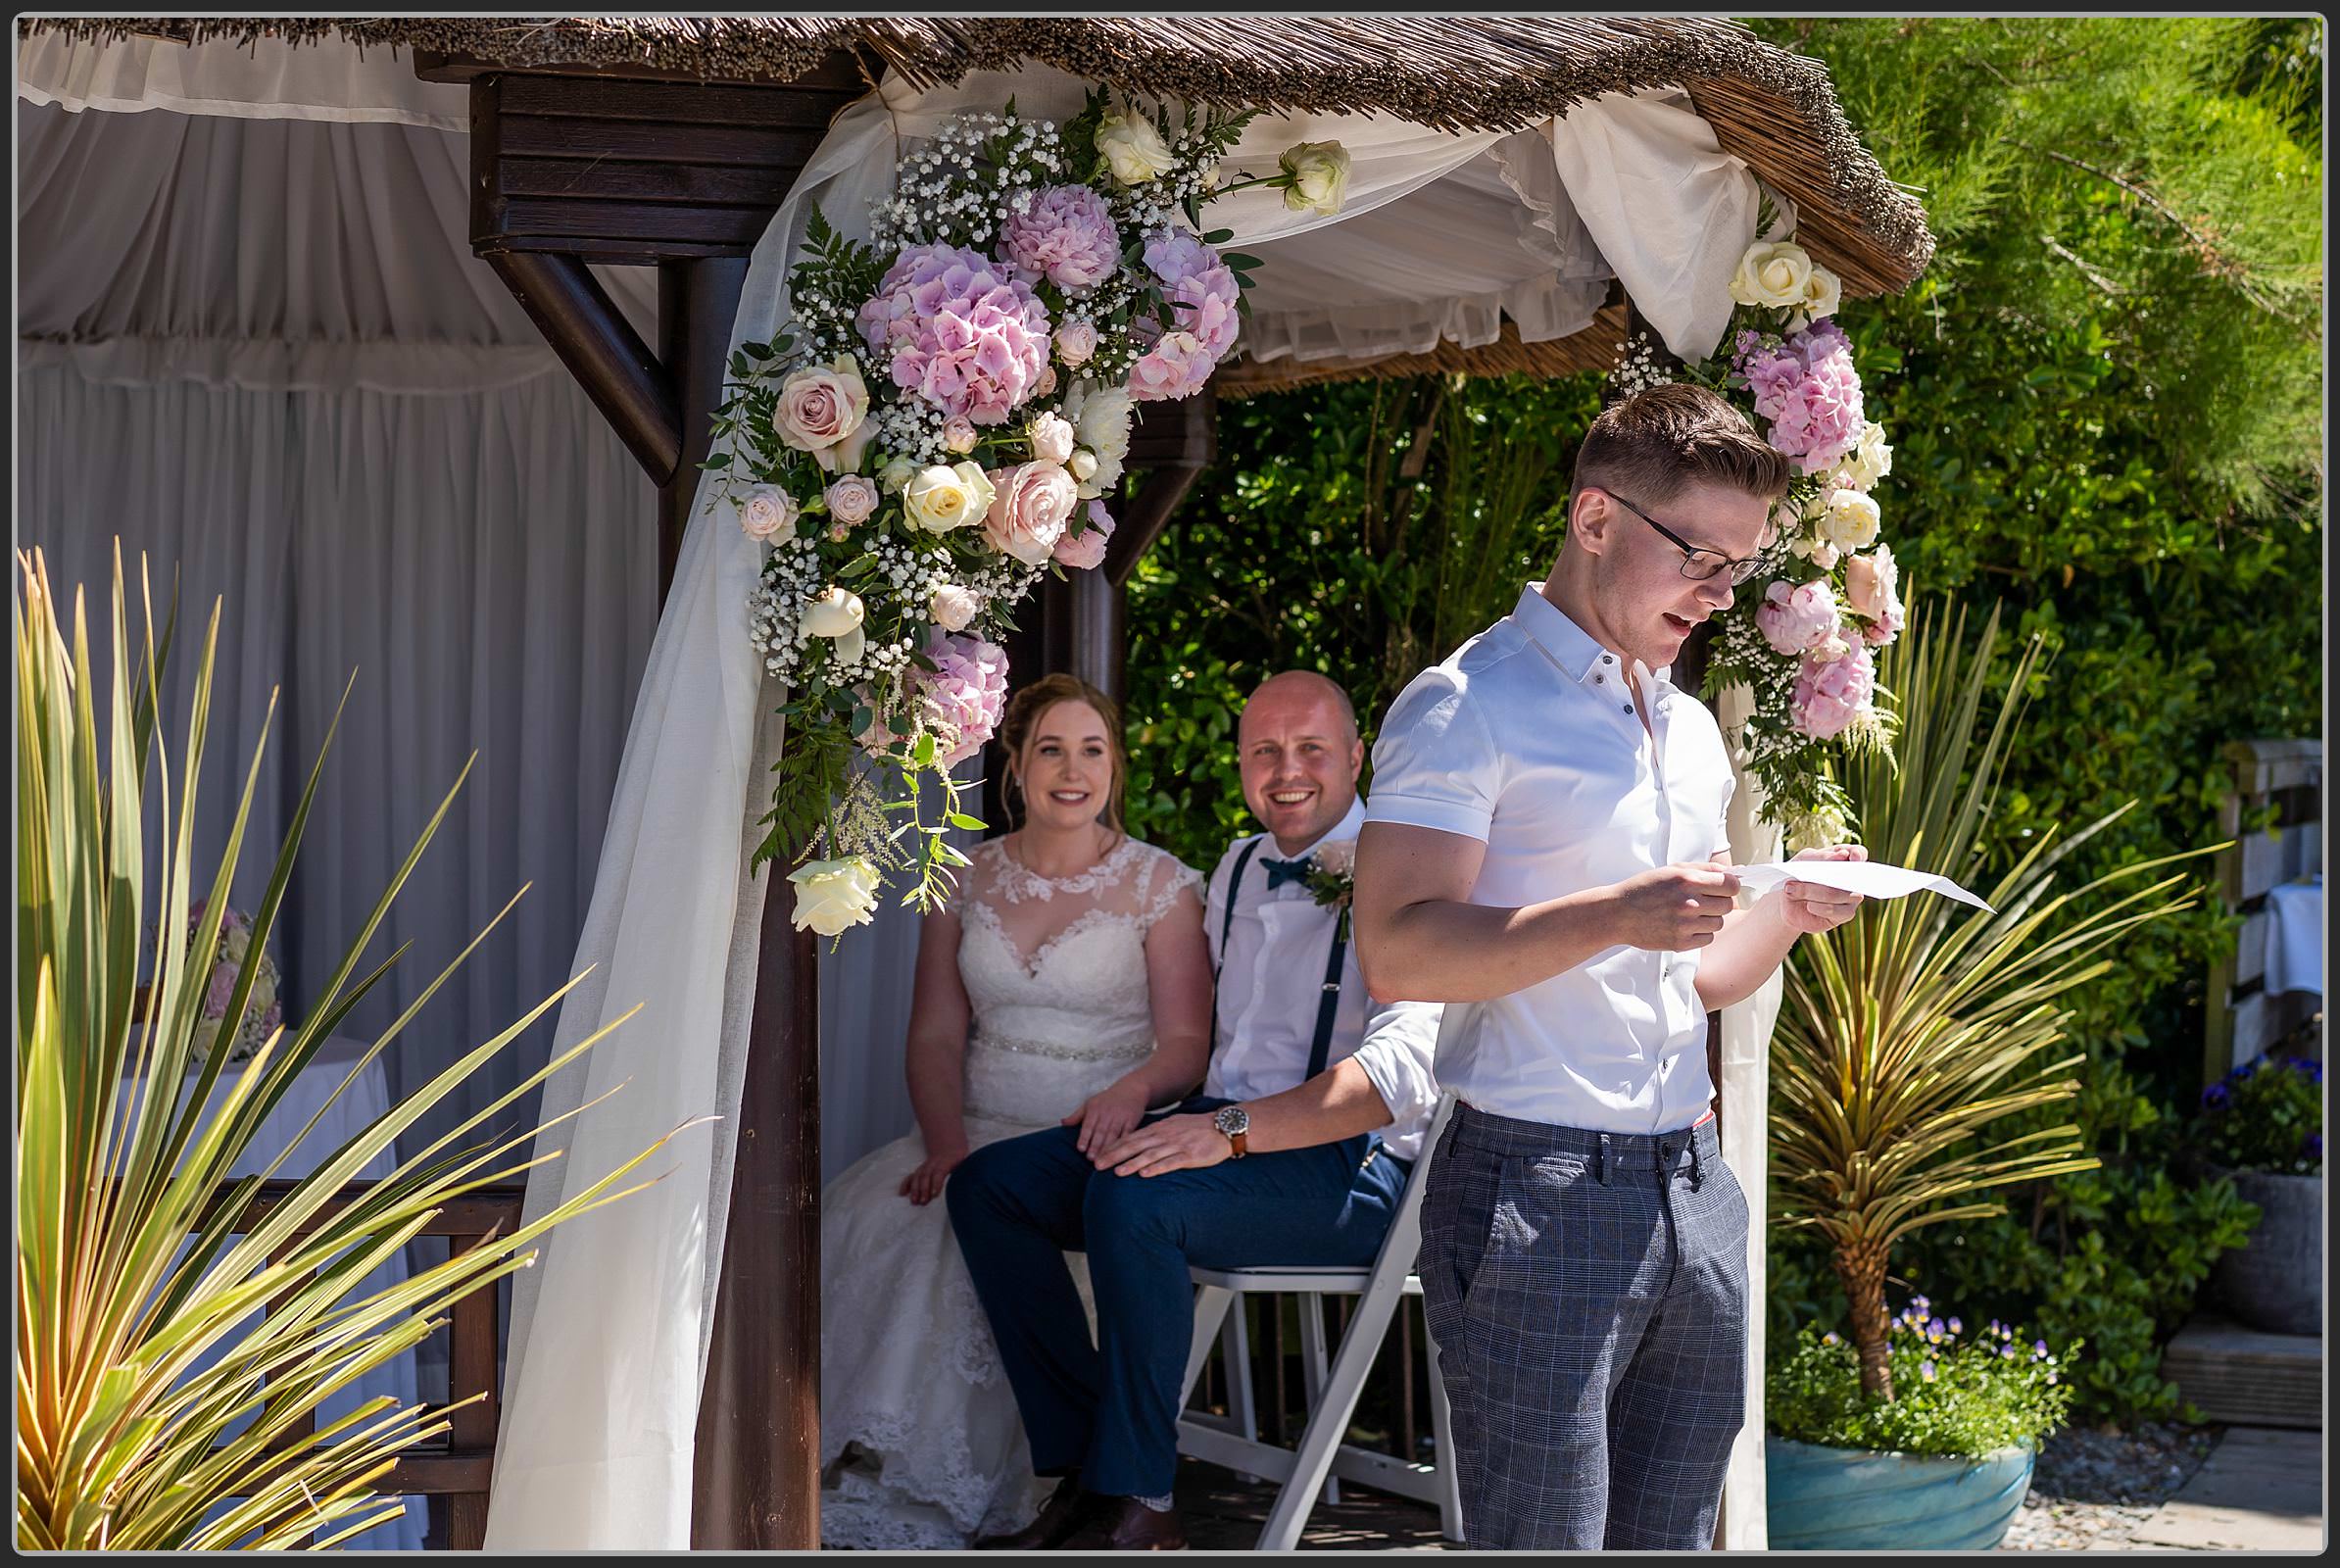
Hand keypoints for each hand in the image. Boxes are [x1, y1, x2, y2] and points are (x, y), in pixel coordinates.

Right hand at [899, 1138, 969, 1205]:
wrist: (950, 1148)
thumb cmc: (960, 1159)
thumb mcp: (967, 1162)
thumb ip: (967, 1171)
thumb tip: (971, 1184)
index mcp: (946, 1162)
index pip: (940, 1172)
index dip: (936, 1183)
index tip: (935, 1194)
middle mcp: (933, 1164)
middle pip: (926, 1175)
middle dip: (923, 1189)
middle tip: (923, 1201)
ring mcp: (925, 1167)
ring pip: (918, 1176)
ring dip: (915, 1189)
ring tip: (914, 1201)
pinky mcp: (920, 1170)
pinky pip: (911, 1176)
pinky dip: (906, 1184)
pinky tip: (902, 1193)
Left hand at [1062, 1077, 1152, 1160]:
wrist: (1131, 1089)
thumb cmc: (1107, 1099)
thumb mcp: (1090, 1103)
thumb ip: (1077, 1115)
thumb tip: (1062, 1123)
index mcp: (1095, 1109)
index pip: (1088, 1125)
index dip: (1084, 1137)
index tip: (1081, 1149)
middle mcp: (1107, 1113)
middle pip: (1100, 1131)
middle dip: (1095, 1146)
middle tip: (1090, 1158)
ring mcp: (1120, 1117)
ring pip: (1113, 1134)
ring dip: (1107, 1148)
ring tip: (1102, 1160)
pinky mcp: (1131, 1121)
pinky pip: (1127, 1134)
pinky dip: (1122, 1144)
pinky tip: (1119, 1153)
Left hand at [1094, 1112, 1231, 1177]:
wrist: (1223, 1127)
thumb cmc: (1197, 1127)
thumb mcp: (1174, 1124)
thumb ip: (1157, 1132)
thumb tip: (1138, 1140)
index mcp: (1160, 1128)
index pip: (1132, 1137)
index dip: (1114, 1146)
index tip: (1098, 1154)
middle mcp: (1165, 1135)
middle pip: (1135, 1145)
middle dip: (1115, 1155)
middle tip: (1098, 1165)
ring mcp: (1177, 1145)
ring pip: (1150, 1155)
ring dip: (1132, 1163)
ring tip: (1117, 1172)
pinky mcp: (1190, 1156)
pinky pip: (1171, 1162)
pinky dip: (1156, 1168)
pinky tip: (1145, 1174)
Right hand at [1610, 860, 1741, 951]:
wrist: (1618, 914)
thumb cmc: (1644, 888)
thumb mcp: (1671, 870)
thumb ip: (1703, 868)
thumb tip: (1731, 873)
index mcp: (1688, 880)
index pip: (1731, 885)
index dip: (1730, 886)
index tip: (1723, 888)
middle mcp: (1689, 902)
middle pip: (1728, 905)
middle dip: (1719, 902)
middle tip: (1704, 901)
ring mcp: (1685, 924)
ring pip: (1718, 923)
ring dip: (1709, 918)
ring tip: (1691, 914)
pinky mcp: (1680, 943)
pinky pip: (1707, 938)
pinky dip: (1700, 933)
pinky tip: (1685, 926)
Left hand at [1781, 843, 1866, 935]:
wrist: (1786, 902)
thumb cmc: (1797, 876)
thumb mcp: (1802, 861)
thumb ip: (1820, 856)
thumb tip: (1842, 855)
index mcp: (1844, 860)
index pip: (1859, 853)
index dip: (1857, 853)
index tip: (1850, 855)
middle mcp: (1852, 878)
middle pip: (1846, 875)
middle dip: (1822, 875)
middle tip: (1804, 876)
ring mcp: (1851, 897)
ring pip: (1837, 893)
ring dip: (1811, 891)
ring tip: (1791, 889)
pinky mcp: (1844, 914)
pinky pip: (1836, 911)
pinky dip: (1819, 907)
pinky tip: (1808, 906)